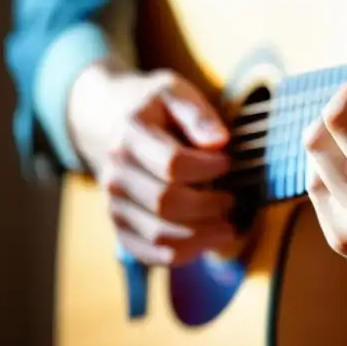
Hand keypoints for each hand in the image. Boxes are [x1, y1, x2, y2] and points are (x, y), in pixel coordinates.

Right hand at [68, 62, 235, 265]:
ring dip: (200, 235)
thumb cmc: (156, 107)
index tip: (228, 163)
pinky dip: (181, 253)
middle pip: (165, 202)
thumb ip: (198, 114)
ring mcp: (114, 204)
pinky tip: (207, 241)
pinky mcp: (119, 226)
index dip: (207, 168)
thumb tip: (220, 141)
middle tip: (232, 199)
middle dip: (208, 205)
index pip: (172, 164)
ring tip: (228, 226)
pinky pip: (148, 253)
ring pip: (158, 234)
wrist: (115, 121)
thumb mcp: (176, 92)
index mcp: (129, 137)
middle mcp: (115, 175)